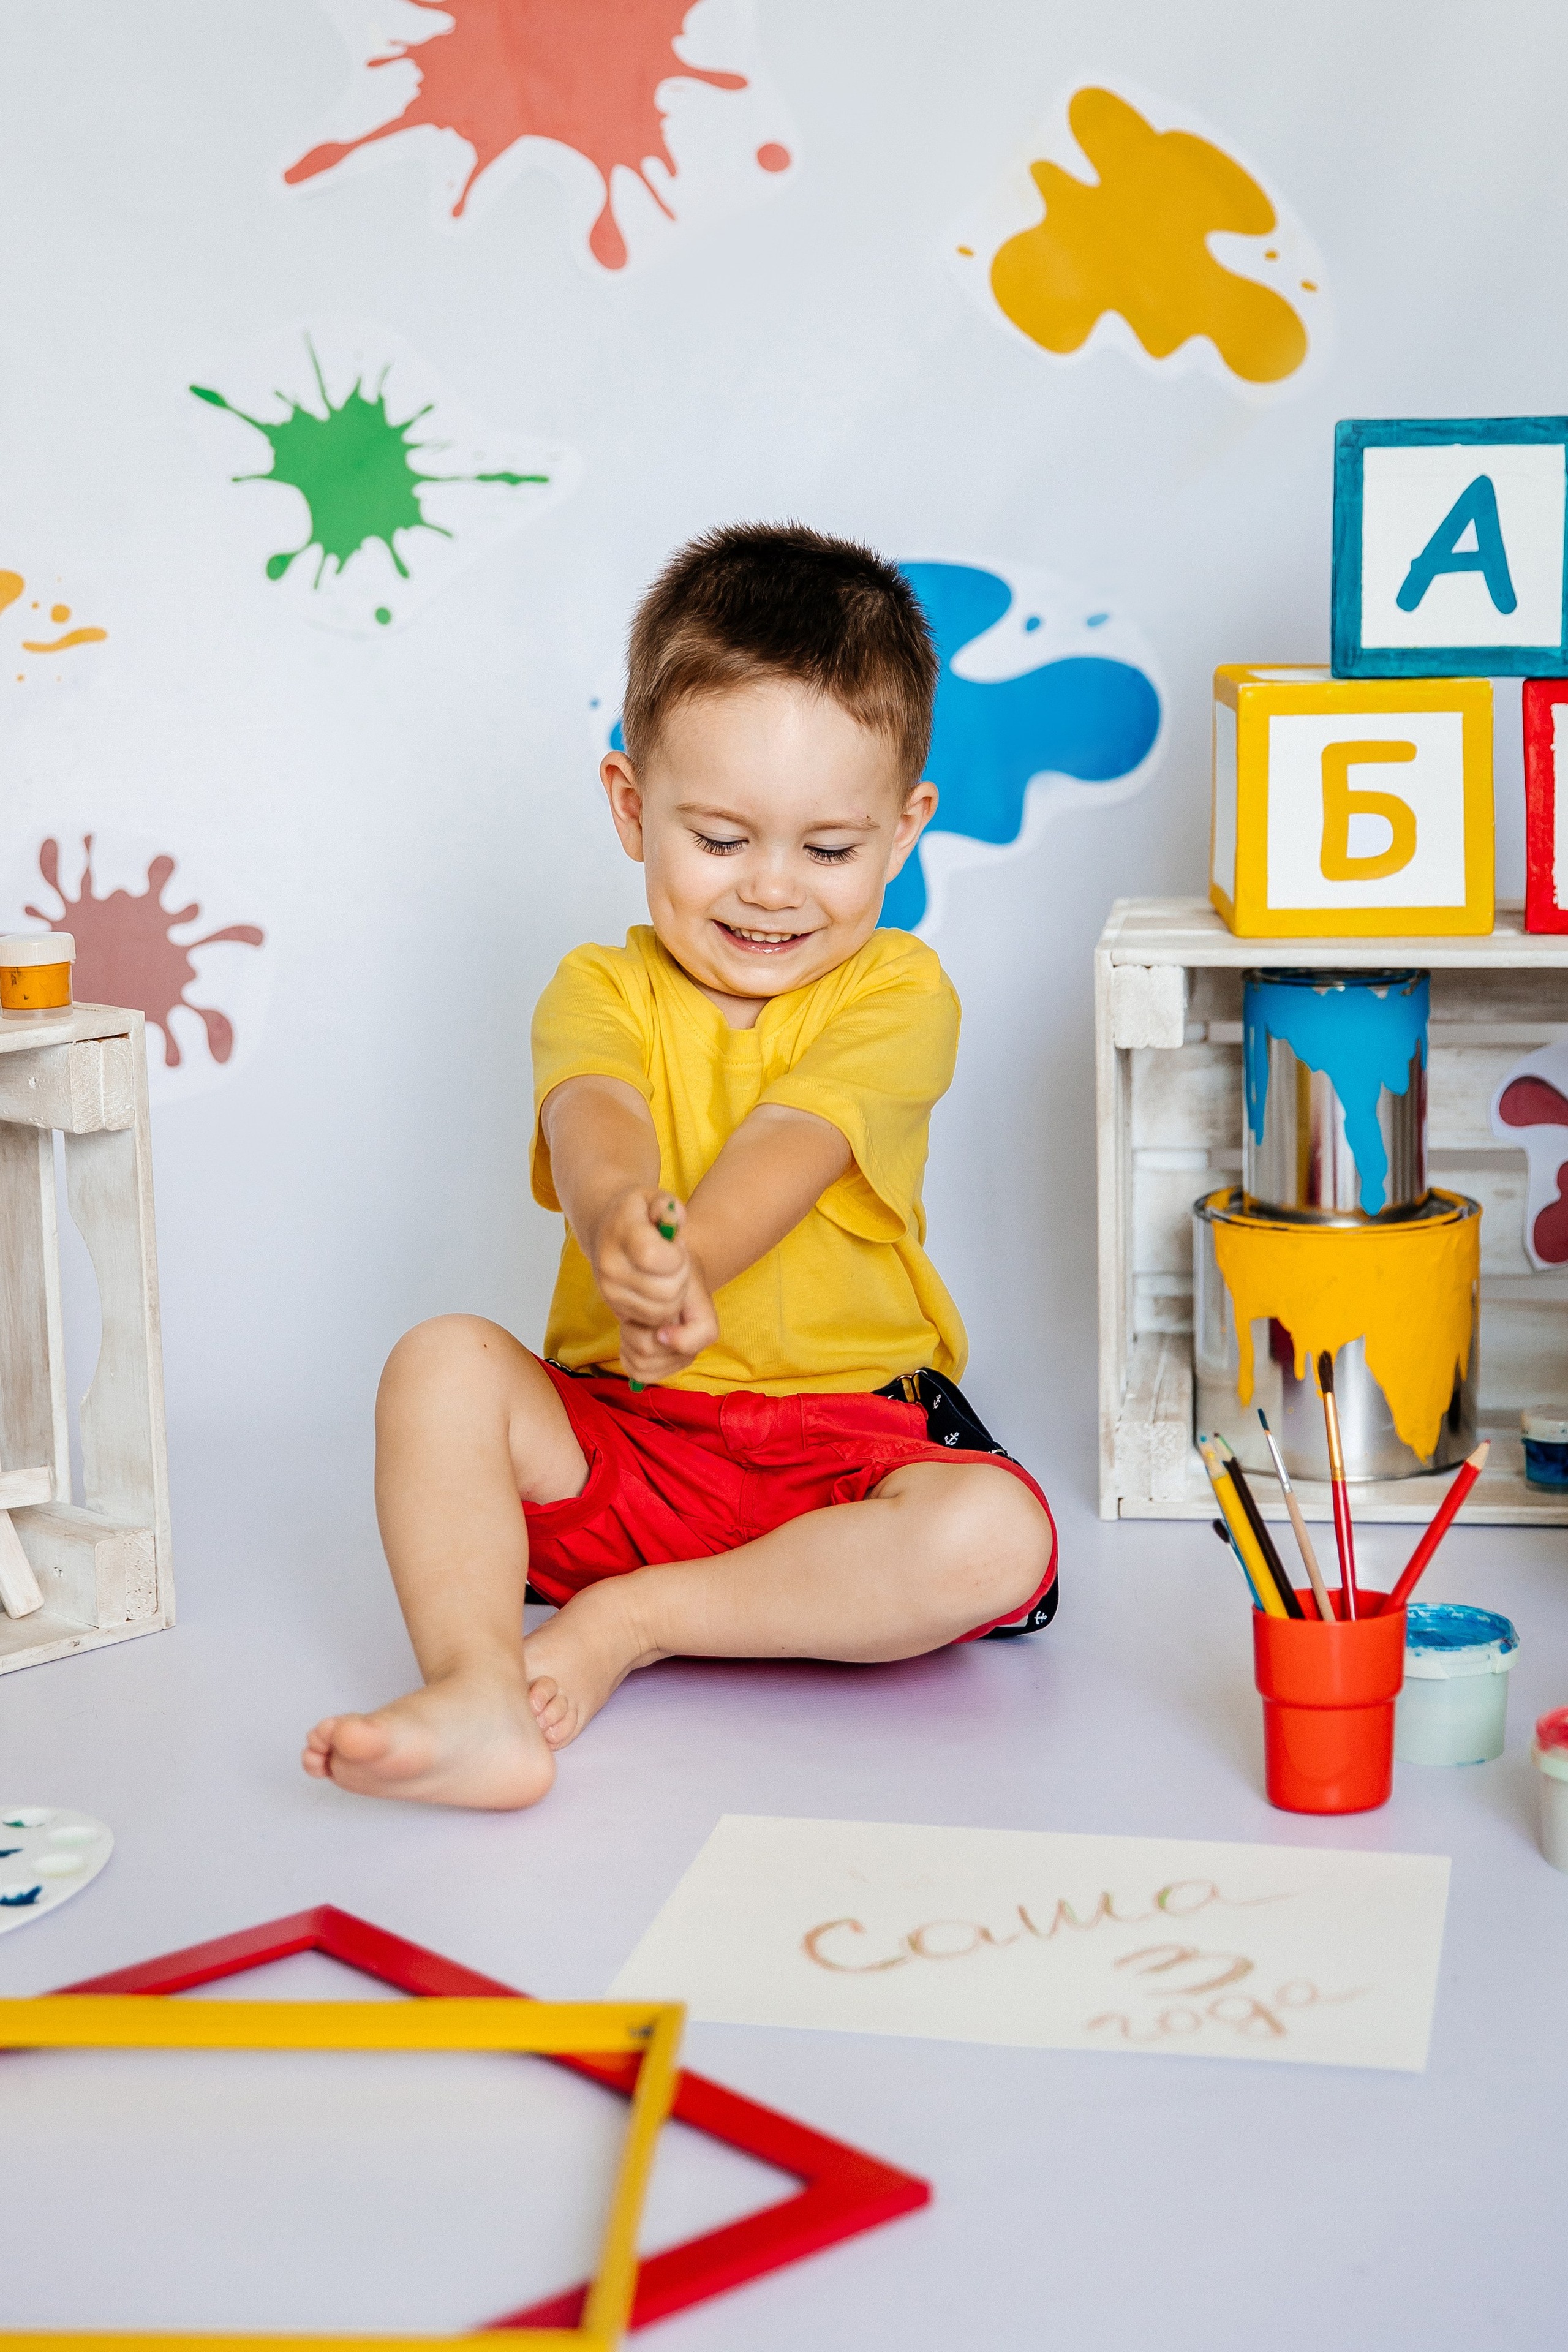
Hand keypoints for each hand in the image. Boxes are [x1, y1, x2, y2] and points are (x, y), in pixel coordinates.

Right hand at [593, 1191, 718, 1381]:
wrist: (606, 1228)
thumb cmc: (638, 1214)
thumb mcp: (654, 1198)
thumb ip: (668, 1206)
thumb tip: (675, 1220)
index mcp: (621, 1233)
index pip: (656, 1258)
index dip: (677, 1257)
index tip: (676, 1246)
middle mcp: (610, 1266)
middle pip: (666, 1292)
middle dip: (682, 1277)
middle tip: (676, 1261)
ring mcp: (610, 1292)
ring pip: (663, 1313)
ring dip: (676, 1296)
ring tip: (668, 1274)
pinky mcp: (614, 1309)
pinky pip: (654, 1323)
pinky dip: (666, 1311)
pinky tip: (660, 1288)